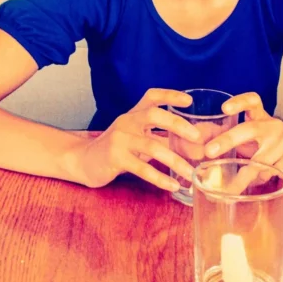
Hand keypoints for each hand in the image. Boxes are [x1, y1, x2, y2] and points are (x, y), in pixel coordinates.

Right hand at [76, 89, 200, 190]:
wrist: (84, 162)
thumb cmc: (116, 150)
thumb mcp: (137, 138)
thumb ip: (160, 138)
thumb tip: (192, 147)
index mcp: (134, 115)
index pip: (152, 96)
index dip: (170, 95)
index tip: (188, 101)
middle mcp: (126, 122)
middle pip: (153, 115)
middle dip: (178, 125)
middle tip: (197, 138)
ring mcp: (119, 139)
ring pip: (151, 146)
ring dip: (174, 160)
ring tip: (191, 172)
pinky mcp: (115, 158)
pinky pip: (142, 168)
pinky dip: (160, 178)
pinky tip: (172, 185)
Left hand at [204, 92, 282, 185]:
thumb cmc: (267, 148)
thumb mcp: (251, 140)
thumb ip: (231, 141)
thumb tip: (199, 151)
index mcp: (261, 117)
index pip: (252, 101)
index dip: (238, 102)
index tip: (223, 108)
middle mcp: (274, 125)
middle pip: (250, 129)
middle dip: (227, 140)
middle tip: (208, 151)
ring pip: (259, 160)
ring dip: (244, 176)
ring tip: (233, 187)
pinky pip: (271, 173)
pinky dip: (260, 181)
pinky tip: (258, 183)